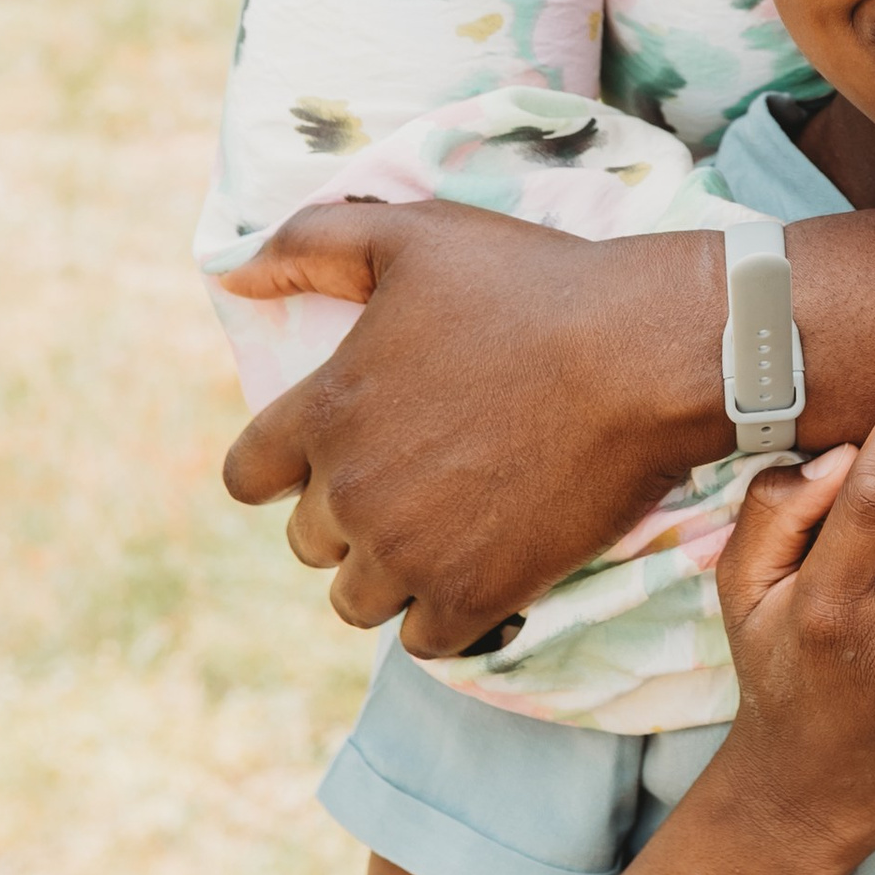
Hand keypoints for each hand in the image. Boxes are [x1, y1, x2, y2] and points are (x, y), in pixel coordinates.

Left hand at [218, 189, 874, 654]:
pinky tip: (485, 562)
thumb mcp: (414, 234)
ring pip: (358, 599)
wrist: (644, 354)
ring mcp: (411, 554)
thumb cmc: (532, 285)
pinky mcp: (474, 596)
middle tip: (421, 472)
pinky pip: (423, 639)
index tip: (335, 449)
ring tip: (450, 524)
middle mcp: (350, 493)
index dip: (284, 464)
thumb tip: (230, 272)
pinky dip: (446, 610)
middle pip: (309, 540)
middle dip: (351, 512)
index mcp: (324, 412)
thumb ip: (308, 244)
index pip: (247, 476)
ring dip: (392, 570)